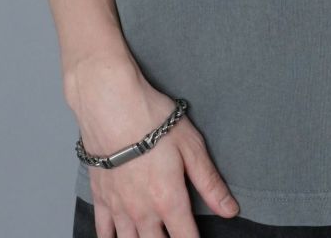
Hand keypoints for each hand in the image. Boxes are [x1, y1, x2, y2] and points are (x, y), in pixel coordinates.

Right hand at [67, 59, 238, 236]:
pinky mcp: (100, 197)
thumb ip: (209, 182)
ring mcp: (118, 207)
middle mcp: (142, 211)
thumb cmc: (152, 119)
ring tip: (152, 237)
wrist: (111, 105)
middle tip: (175, 236)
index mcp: (169, 199)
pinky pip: (103, 231)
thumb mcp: (191, 146)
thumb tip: (230, 210)